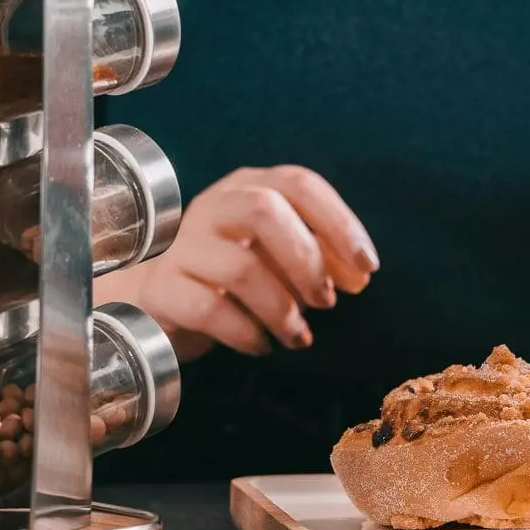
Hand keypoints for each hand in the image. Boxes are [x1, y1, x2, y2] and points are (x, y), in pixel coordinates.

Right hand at [93, 166, 377, 362]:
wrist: (163, 302)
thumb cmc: (233, 275)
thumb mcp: (280, 258)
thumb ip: (320, 258)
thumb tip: (359, 275)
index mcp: (249, 187)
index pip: (299, 184)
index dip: (340, 223)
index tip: (367, 267)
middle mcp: (213, 207)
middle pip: (264, 210)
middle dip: (306, 259)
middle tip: (327, 301)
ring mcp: (182, 246)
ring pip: (240, 267)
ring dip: (282, 308)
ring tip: (298, 336)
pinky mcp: (162, 288)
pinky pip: (209, 310)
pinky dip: (246, 333)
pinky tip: (262, 345)